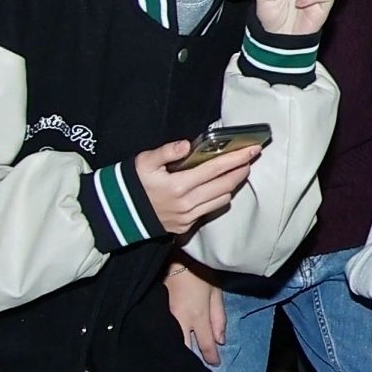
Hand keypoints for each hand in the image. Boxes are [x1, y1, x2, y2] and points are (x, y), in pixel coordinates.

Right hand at [131, 133, 262, 233]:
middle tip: (249, 158)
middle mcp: (188, 203)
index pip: (216, 169)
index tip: (252, 149)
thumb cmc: (133, 183)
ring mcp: (188, 217)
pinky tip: (218, 188)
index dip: (237, 158)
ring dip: (232, 185)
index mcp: (179, 185)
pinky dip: (219, 198)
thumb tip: (187, 145)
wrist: (120, 213)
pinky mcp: (186, 226)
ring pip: (222, 200)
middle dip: (240, 171)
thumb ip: (167, 151)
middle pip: (225, 186)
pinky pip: (210, 210)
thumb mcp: (144, 161)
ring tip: (236, 172)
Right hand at [165, 258, 230, 361]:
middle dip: (190, 360)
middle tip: (196, 367)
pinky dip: (167, 338)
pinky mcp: (155, 312)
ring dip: (178, 350)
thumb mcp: (215, 293)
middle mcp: (180, 321)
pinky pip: (162, 331)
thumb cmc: (200, 272)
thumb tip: (220, 341)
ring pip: (171, 341)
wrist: (175, 256)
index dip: (211, 357)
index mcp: (198, 316)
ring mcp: (165, 317)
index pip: (205, 345)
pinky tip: (169, 342)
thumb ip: (219, 318)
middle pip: (184, 349)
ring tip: (182, 359)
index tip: (215, 364)